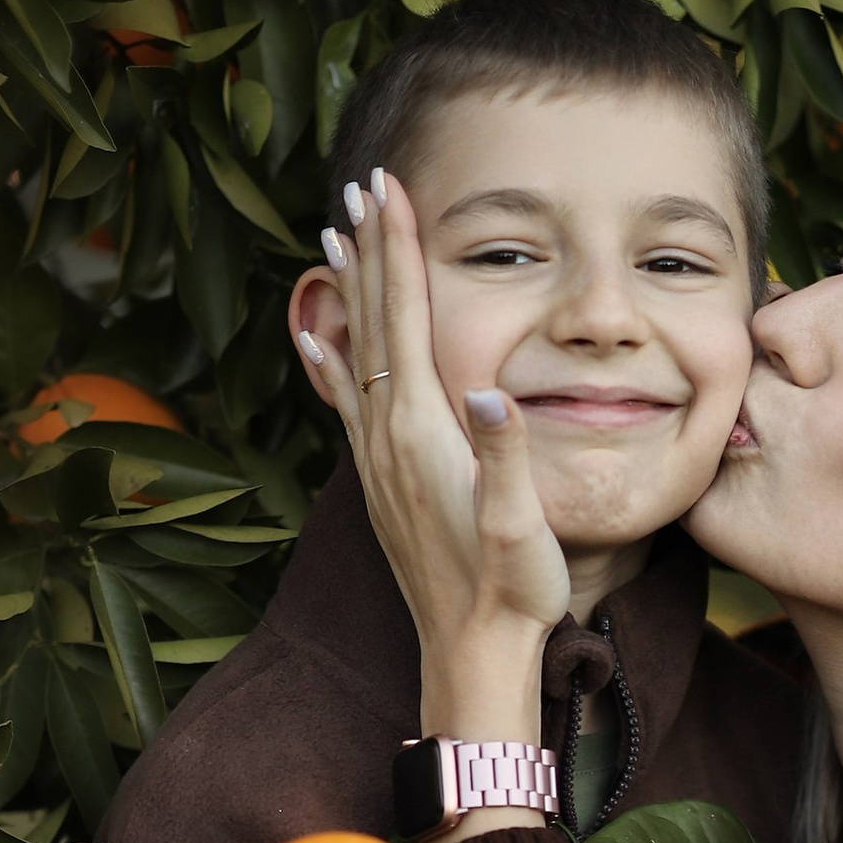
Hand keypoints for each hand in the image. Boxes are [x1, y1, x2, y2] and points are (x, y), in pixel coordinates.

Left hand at [303, 170, 565, 736]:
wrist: (473, 656)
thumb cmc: (513, 593)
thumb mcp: (523, 525)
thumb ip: (506, 457)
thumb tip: (489, 394)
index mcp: (426, 435)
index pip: (409, 320)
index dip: (400, 252)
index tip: (389, 191)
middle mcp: (390, 440)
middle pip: (376, 323)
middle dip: (371, 251)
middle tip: (359, 187)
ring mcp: (380, 463)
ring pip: (357, 354)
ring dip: (351, 292)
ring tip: (336, 237)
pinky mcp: (380, 485)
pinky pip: (348, 403)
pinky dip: (333, 359)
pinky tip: (318, 339)